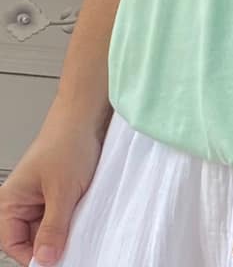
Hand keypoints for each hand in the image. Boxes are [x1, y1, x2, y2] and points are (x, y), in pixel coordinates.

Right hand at [0, 100, 108, 265]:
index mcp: (10, 202)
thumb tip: (46, 260)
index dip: (33, 257)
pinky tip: (85, 215)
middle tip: (73, 247)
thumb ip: (54, 228)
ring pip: (50, 229)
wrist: (88, 114)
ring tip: (80, 224)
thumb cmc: (68, 141)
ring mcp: (42, 197)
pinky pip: (63, 216)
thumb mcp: (63, 191)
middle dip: (52, 244)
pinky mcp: (59, 192)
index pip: (13, 245)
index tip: (56, 262)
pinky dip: (74, 219)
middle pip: (32, 239)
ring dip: (65, 230)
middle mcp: (22, 201)